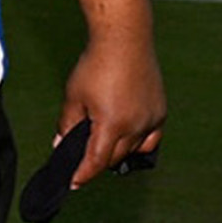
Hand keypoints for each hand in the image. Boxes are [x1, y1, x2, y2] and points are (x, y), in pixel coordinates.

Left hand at [57, 35, 165, 188]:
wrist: (125, 40)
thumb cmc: (96, 65)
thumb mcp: (74, 96)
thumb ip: (67, 124)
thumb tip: (61, 144)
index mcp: (112, 124)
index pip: (97, 161)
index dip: (83, 174)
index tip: (74, 182)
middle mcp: (136, 126)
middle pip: (115, 157)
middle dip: (98, 160)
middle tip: (82, 156)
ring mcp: (152, 120)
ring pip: (134, 149)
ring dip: (118, 151)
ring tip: (103, 143)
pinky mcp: (160, 111)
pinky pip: (150, 137)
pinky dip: (138, 141)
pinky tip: (126, 135)